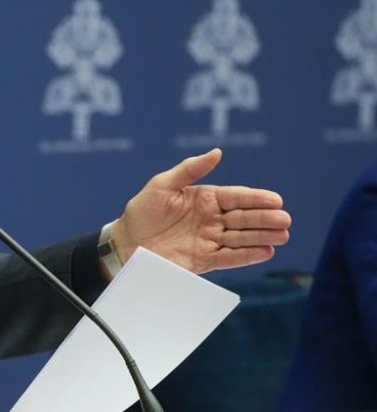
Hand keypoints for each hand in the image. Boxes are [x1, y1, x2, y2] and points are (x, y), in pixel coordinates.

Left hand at [110, 148, 290, 273]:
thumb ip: (189, 169)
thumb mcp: (162, 185)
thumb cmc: (142, 211)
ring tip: (282, 235)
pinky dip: (247, 255)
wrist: (126, 242)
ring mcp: (209, 239)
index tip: (276, 200)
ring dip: (262, 236)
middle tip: (285, 220)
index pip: (236, 197)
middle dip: (265, 219)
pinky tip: (266, 252)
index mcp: (205, 198)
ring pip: (241, 238)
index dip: (257, 199)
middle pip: (244, 218)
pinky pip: (229, 257)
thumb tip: (217, 152)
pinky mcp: (204, 259)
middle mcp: (212, 219)